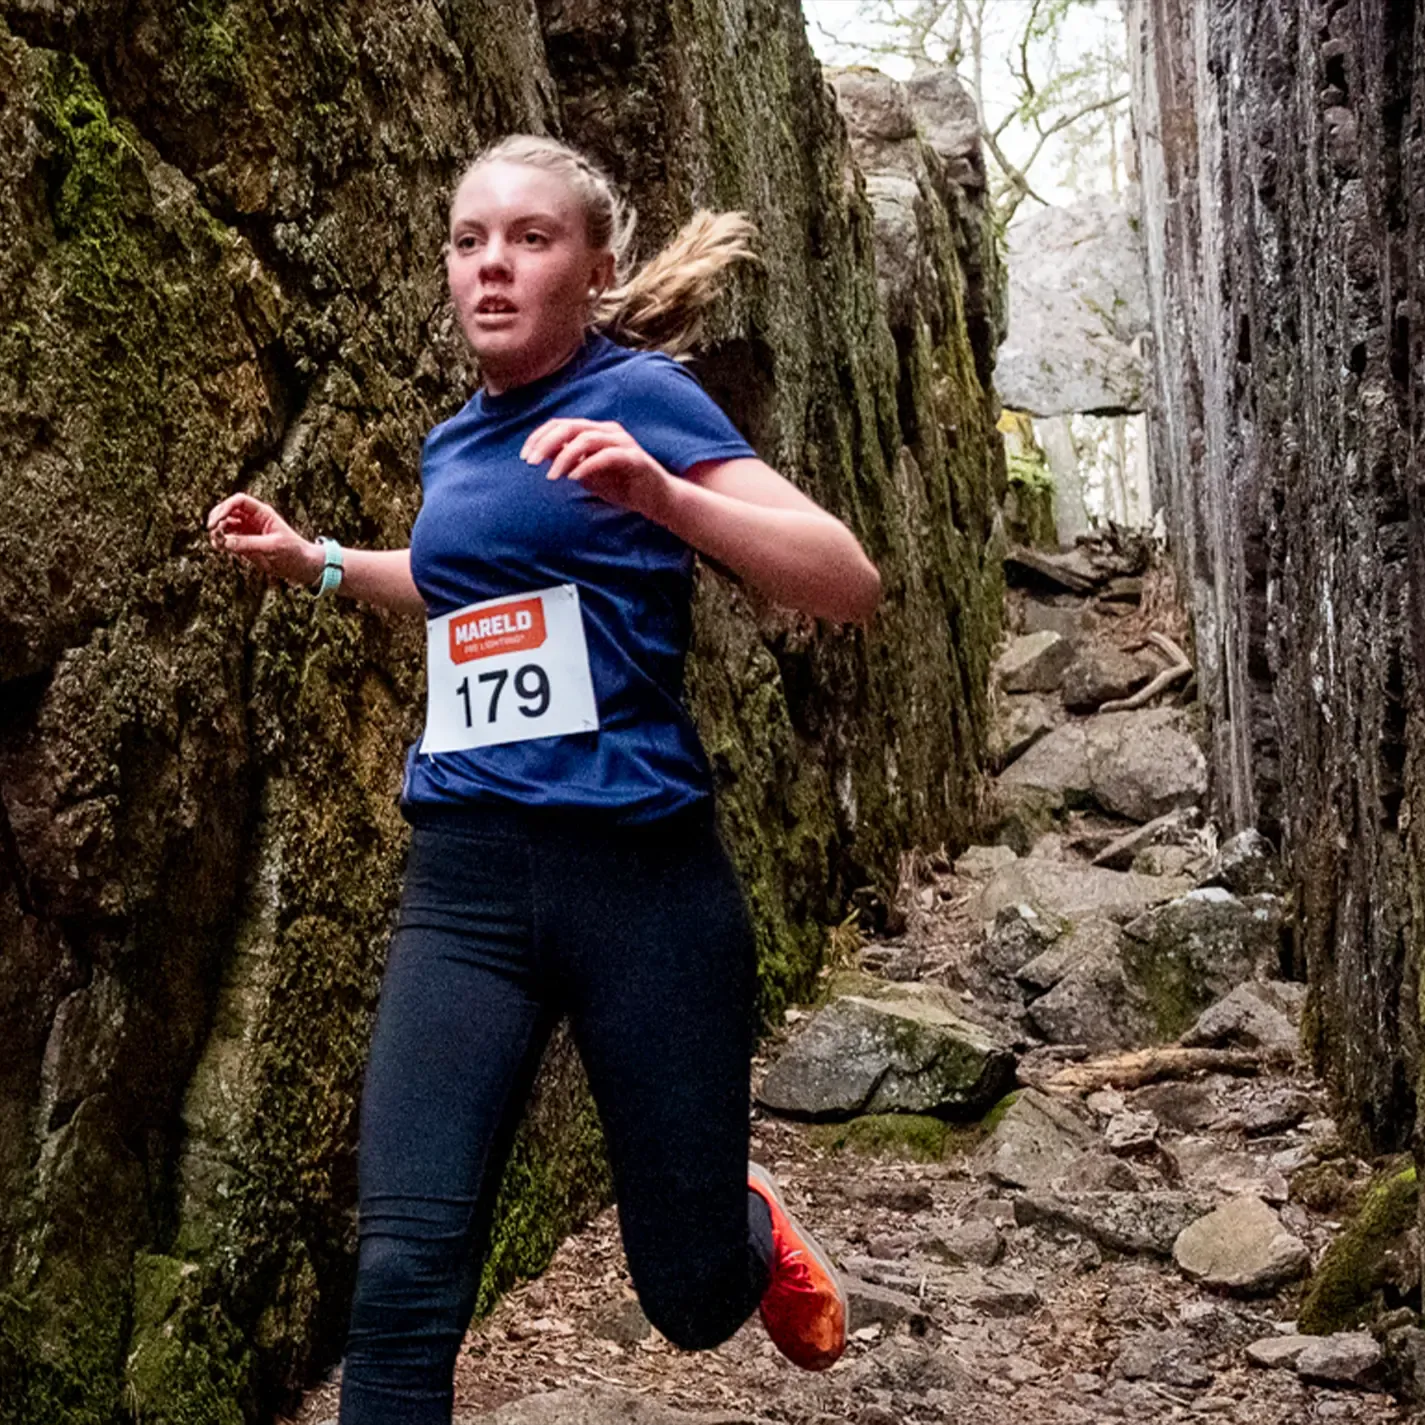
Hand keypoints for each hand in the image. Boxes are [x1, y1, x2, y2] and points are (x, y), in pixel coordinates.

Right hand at [206, 493, 322, 585]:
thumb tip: (225, 542)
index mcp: (262, 513)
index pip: (239, 501)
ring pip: (225, 525)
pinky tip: (219, 547)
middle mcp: (252, 520)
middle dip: (217, 517)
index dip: (226, 507)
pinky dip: (220, 541)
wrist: (300, 566)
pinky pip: (227, 539)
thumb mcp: (273, 546)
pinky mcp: (244, 545)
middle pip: (227, 510)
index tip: (217, 520)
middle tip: (211, 529)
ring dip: (217, 531)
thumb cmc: (292, 551)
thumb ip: (249, 543)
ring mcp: (247, 532)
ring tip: (216, 542)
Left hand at [521, 419, 674, 522]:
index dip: (539, 437)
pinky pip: (606, 456)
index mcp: (595, 431)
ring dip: (564, 457)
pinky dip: (587, 465)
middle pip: (570, 426)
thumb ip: (568, 463)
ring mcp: (622, 442)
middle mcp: (608, 431)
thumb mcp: (587, 474)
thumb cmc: (621, 486)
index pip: (561, 424)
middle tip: (531, 463)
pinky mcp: (634, 457)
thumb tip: (542, 457)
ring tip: (552, 476)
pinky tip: (574, 478)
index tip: (524, 457)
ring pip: (586, 439)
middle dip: (546, 443)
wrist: (656, 499)